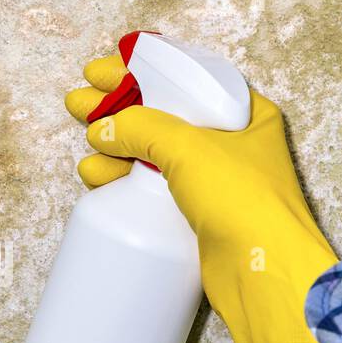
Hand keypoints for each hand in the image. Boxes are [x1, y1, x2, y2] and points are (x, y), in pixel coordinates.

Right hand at [64, 49, 341, 342]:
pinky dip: (123, 178)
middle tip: (78, 103)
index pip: (186, 78)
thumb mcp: (190, 147)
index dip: (141, 69)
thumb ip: (142, 126)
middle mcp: (232, 143)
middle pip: (164, 113)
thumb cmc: (242, 200)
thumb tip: (101, 127)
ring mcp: (214, 182)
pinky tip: (96, 175)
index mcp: (245, 113)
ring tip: (84, 142)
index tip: (102, 72)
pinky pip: (152, 186)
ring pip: (153, 152)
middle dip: (118, 107)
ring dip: (115, 144)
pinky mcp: (197, 215)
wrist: (263, 273)